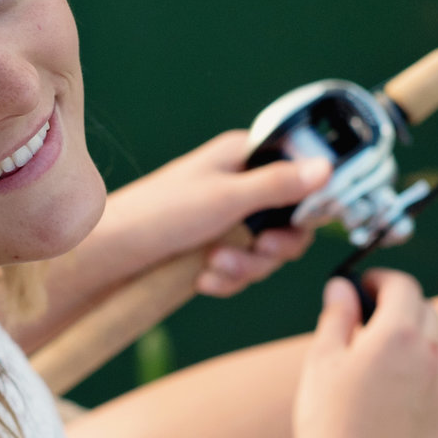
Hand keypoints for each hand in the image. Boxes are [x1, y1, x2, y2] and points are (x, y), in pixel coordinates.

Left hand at [97, 130, 330, 298]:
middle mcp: (239, 184)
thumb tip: (327, 167)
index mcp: (244, 157)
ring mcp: (227, 218)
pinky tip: (203, 280)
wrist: (110, 255)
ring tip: (214, 266)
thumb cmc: (160, 213)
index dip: (310, 201)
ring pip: (267, 251)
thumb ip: (279, 185)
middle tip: (261, 251)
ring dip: (247, 267)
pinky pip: (242, 269)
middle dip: (275, 246)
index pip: (301, 172)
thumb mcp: (227, 198)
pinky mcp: (214, 247)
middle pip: (291, 221)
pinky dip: (227, 279)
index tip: (306, 222)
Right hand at [291, 270, 437, 437]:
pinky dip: (410, 369)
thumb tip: (342, 288)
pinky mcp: (435, 417)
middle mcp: (427, 356)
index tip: (361, 284)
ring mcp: (436, 388)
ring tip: (367, 352)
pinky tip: (377, 391)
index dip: (382, 279)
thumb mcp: (322, 361)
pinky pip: (428, 378)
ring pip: (430, 345)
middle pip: (425, 311)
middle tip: (365, 312)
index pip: (404, 286)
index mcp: (399, 334)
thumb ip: (336, 317)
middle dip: (399, 303)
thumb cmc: (330, 422)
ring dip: (406, 336)